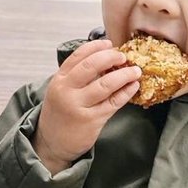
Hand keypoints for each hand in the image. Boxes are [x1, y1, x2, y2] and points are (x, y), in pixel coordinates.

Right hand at [33, 39, 140, 173]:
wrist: (52, 143)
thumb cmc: (60, 114)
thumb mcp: (60, 90)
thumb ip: (76, 76)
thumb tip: (104, 59)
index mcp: (59, 80)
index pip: (78, 56)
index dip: (96, 47)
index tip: (109, 43)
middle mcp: (67, 91)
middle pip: (92, 66)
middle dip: (111, 57)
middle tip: (123, 56)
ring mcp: (79, 106)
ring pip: (106, 85)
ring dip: (124, 75)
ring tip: (135, 71)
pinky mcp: (92, 120)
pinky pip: (113, 103)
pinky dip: (126, 92)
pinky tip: (133, 86)